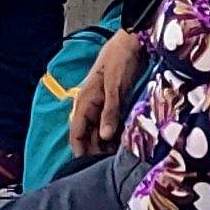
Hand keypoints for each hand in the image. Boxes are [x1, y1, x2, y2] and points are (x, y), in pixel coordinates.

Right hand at [70, 30, 144, 154]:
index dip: (81, 152)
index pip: (76, 134)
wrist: (132, 40)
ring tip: (120, 157)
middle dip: (97, 151)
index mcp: (84, 102)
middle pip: (89, 136)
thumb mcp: (115, 86)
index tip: (89, 169)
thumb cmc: (121, 59)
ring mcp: (102, 105)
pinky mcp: (114, 103)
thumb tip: (105, 137)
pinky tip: (126, 143)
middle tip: (111, 166)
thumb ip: (110, 112)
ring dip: (107, 144)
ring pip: (100, 131)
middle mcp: (90, 106)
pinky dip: (116, 133)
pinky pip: (111, 123)